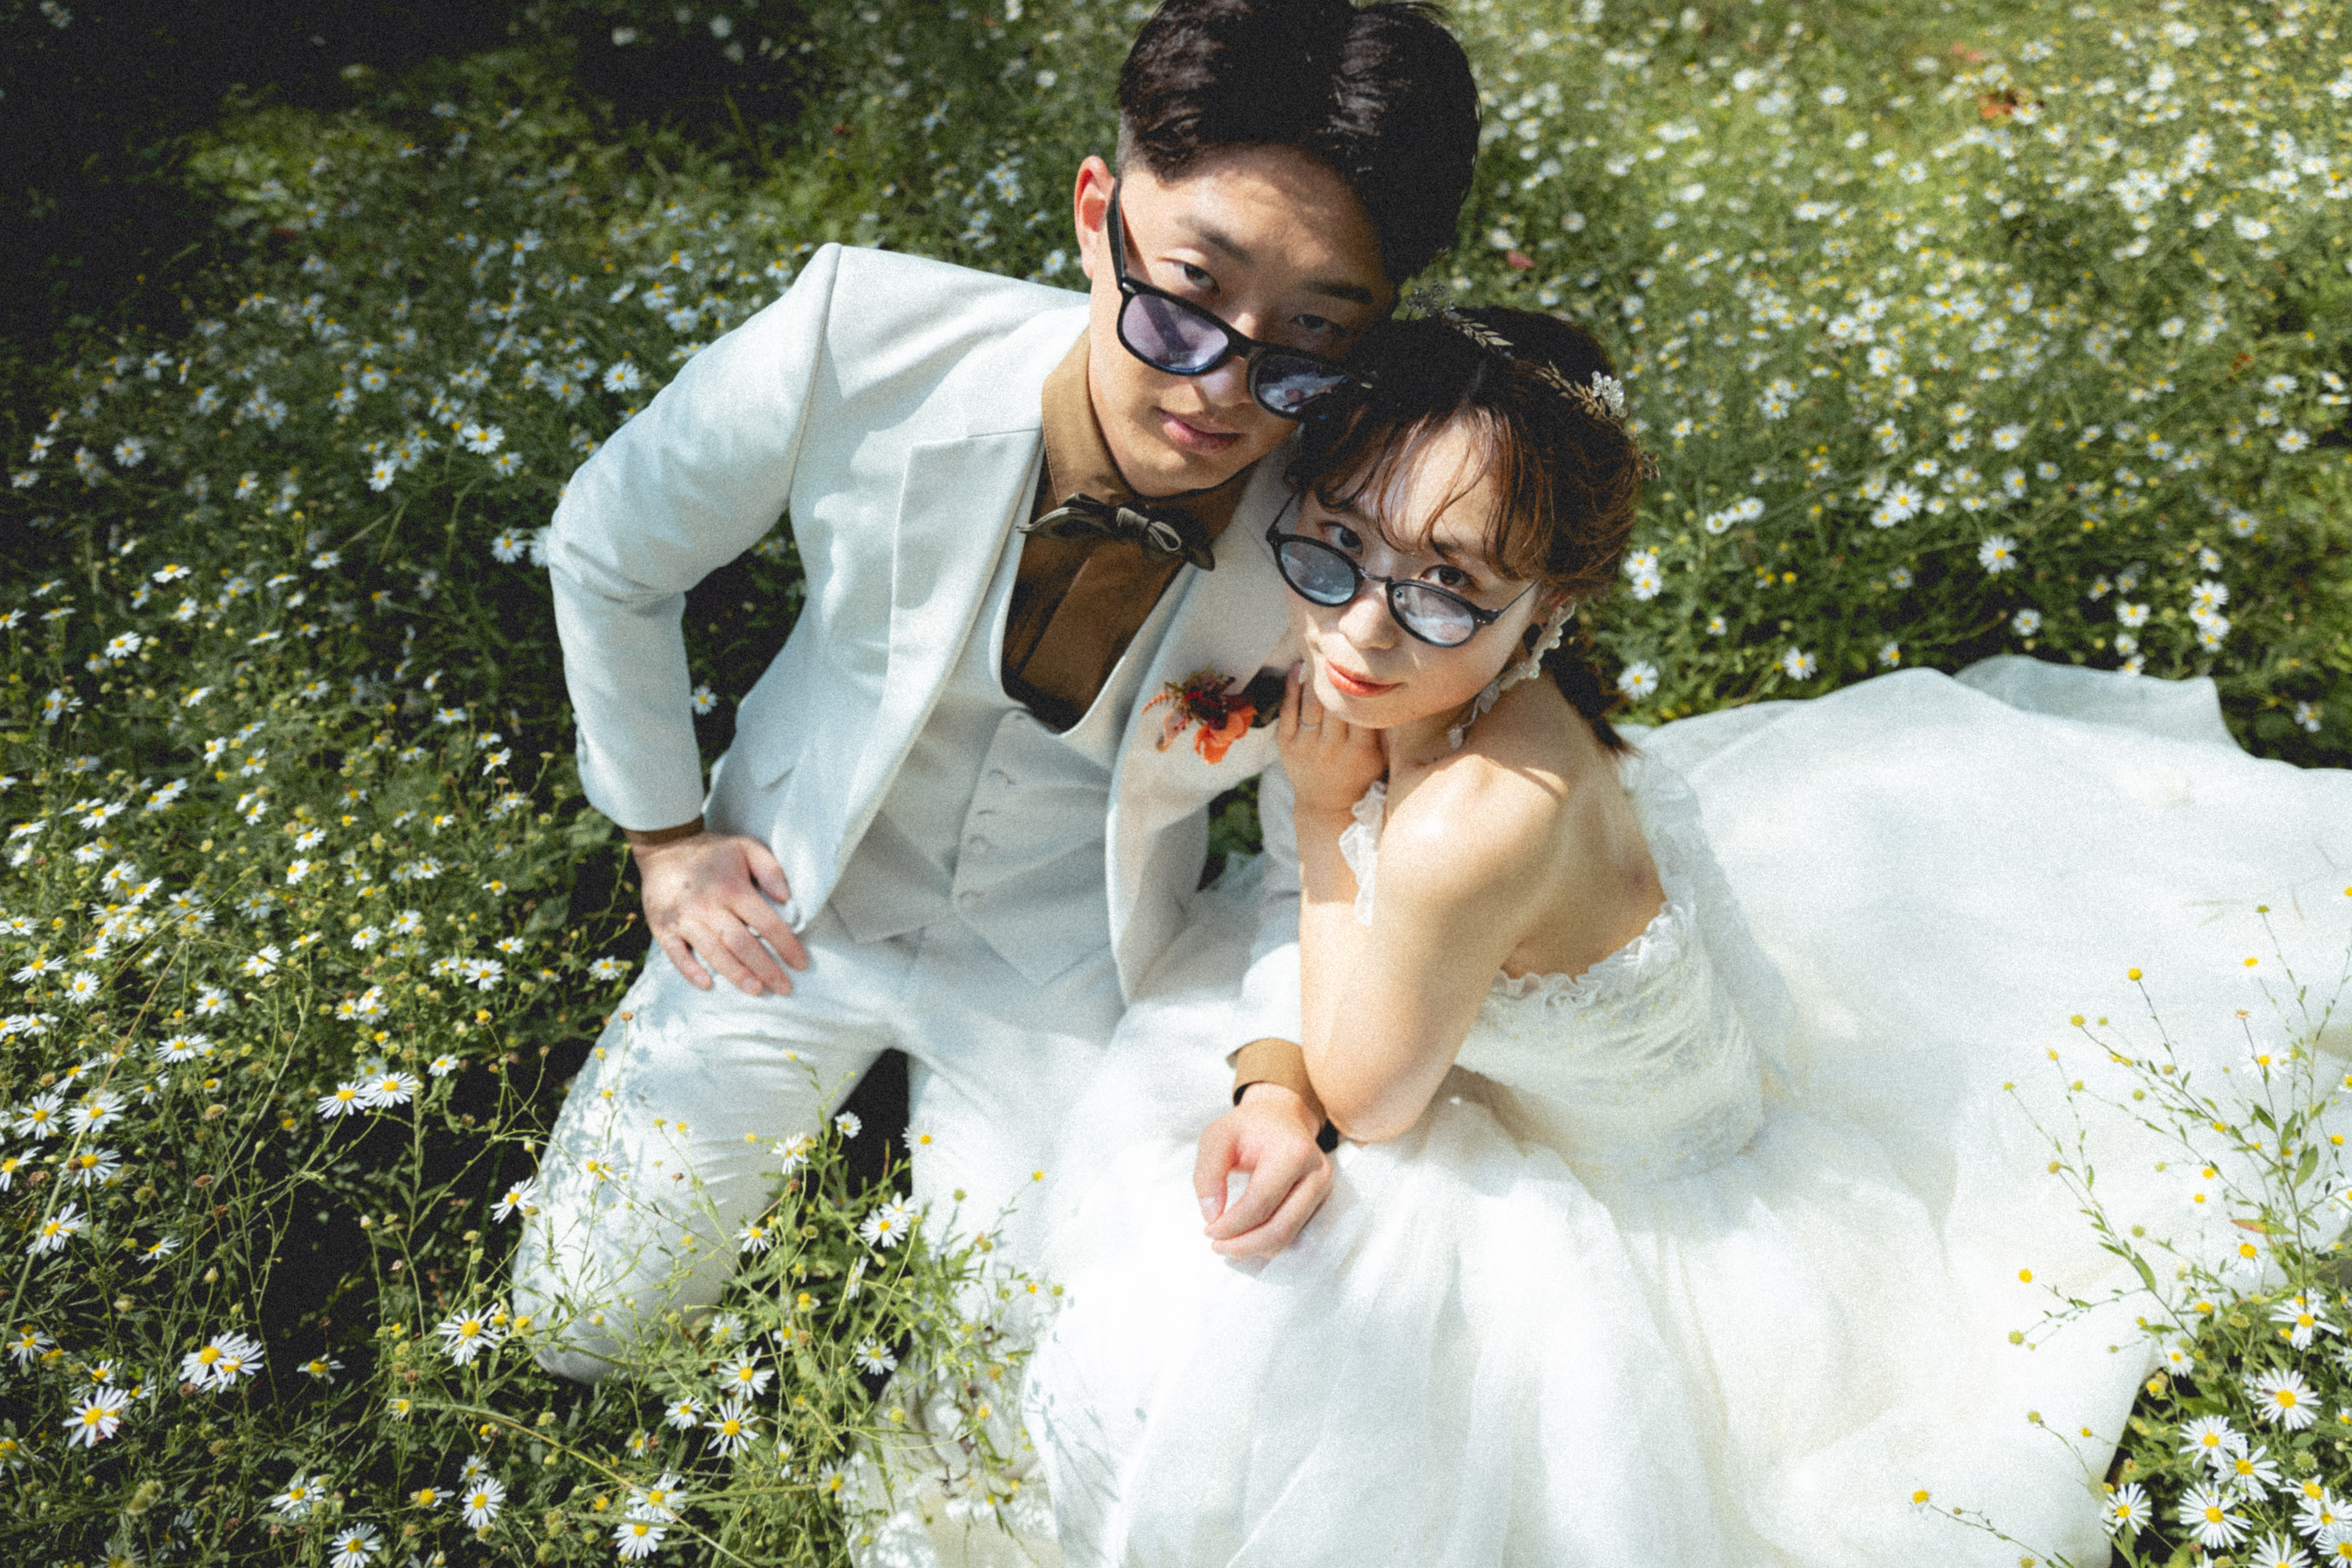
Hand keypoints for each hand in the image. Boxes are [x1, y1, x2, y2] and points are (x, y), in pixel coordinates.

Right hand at [631, 830, 808, 994]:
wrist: (664, 847)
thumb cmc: (711, 851)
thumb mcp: (746, 847)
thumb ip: (770, 869)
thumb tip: (787, 898)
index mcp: (732, 888)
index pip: (766, 922)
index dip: (786, 945)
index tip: (801, 964)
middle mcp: (708, 905)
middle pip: (741, 943)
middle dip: (765, 968)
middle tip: (783, 988)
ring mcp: (683, 918)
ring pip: (713, 952)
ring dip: (735, 974)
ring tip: (756, 991)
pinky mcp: (662, 928)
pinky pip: (676, 954)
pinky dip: (690, 971)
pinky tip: (707, 985)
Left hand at [1192, 1083, 1332, 1258]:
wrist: (1281, 1116)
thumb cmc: (1247, 1127)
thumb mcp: (1217, 1137)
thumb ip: (1207, 1174)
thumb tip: (1212, 1216)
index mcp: (1293, 1152)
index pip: (1260, 1202)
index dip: (1232, 1224)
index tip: (1208, 1230)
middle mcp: (1317, 1173)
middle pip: (1280, 1227)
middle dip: (1244, 1245)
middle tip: (1217, 1246)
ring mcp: (1324, 1189)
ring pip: (1289, 1236)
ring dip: (1255, 1248)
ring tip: (1228, 1245)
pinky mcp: (1322, 1201)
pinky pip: (1295, 1234)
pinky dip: (1268, 1244)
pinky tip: (1247, 1240)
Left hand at [1276, 661, 1385, 817]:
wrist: (1327, 803)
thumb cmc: (1360, 773)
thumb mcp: (1382, 756)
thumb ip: (1388, 728)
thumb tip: (1395, 690)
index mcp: (1360, 750)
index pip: (1362, 709)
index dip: (1363, 684)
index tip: (1364, 660)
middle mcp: (1332, 749)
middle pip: (1336, 702)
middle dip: (1338, 673)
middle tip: (1340, 644)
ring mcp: (1306, 747)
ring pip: (1312, 702)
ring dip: (1314, 674)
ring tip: (1320, 650)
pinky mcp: (1286, 745)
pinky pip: (1288, 709)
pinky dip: (1292, 685)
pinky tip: (1297, 667)